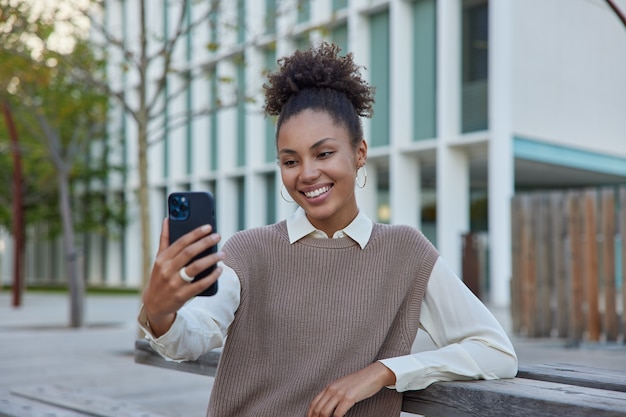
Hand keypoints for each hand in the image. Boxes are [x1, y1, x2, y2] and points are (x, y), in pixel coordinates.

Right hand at [143, 218, 223, 336]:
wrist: (154, 304)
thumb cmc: (160, 277)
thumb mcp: (159, 259)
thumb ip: (164, 240)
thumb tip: (167, 219)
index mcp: (162, 259)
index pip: (181, 242)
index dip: (195, 233)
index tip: (208, 227)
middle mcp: (167, 269)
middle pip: (189, 253)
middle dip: (205, 243)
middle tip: (218, 236)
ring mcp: (174, 283)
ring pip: (196, 267)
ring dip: (211, 259)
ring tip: (222, 254)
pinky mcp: (182, 295)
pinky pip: (200, 284)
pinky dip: (211, 276)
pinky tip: (220, 270)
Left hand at [306, 362, 395, 416]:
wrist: (373, 374)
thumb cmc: (360, 382)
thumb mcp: (343, 386)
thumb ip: (334, 394)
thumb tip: (328, 406)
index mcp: (330, 387)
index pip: (314, 402)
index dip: (310, 413)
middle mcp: (332, 389)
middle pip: (318, 409)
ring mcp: (340, 393)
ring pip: (324, 412)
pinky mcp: (349, 397)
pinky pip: (338, 413)